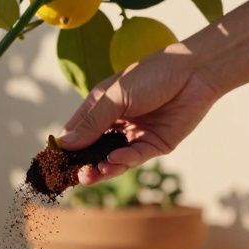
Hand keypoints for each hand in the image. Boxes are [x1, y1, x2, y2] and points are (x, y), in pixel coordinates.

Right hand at [58, 45, 220, 184]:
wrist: (194, 72)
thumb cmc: (153, 74)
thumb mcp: (116, 96)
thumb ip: (92, 121)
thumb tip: (64, 144)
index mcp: (101, 108)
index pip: (76, 133)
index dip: (65, 148)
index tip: (53, 163)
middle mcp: (116, 124)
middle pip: (93, 151)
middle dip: (83, 165)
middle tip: (75, 176)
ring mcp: (135, 136)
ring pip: (112, 159)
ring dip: (101, 168)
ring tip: (91, 174)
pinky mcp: (154, 144)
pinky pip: (135, 157)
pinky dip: (123, 161)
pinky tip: (113, 160)